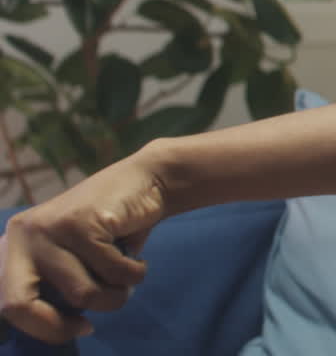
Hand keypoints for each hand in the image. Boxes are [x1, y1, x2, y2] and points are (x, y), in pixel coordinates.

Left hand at [0, 152, 162, 342]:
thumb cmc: (109, 230)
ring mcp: (50, 228)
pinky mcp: (82, 223)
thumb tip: (57, 330)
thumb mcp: (71, 260)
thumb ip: (54, 287)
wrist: (144, 181)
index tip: (79, 327)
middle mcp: (21, 236)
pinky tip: (136, 256)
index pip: (8, 305)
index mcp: (12, 249)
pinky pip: (114, 272)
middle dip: (58, 325)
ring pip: (83, 293)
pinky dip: (135, 272)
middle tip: (89, 324)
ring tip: (127, 276)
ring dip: (117, 294)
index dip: (43, 328)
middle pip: (19, 305)